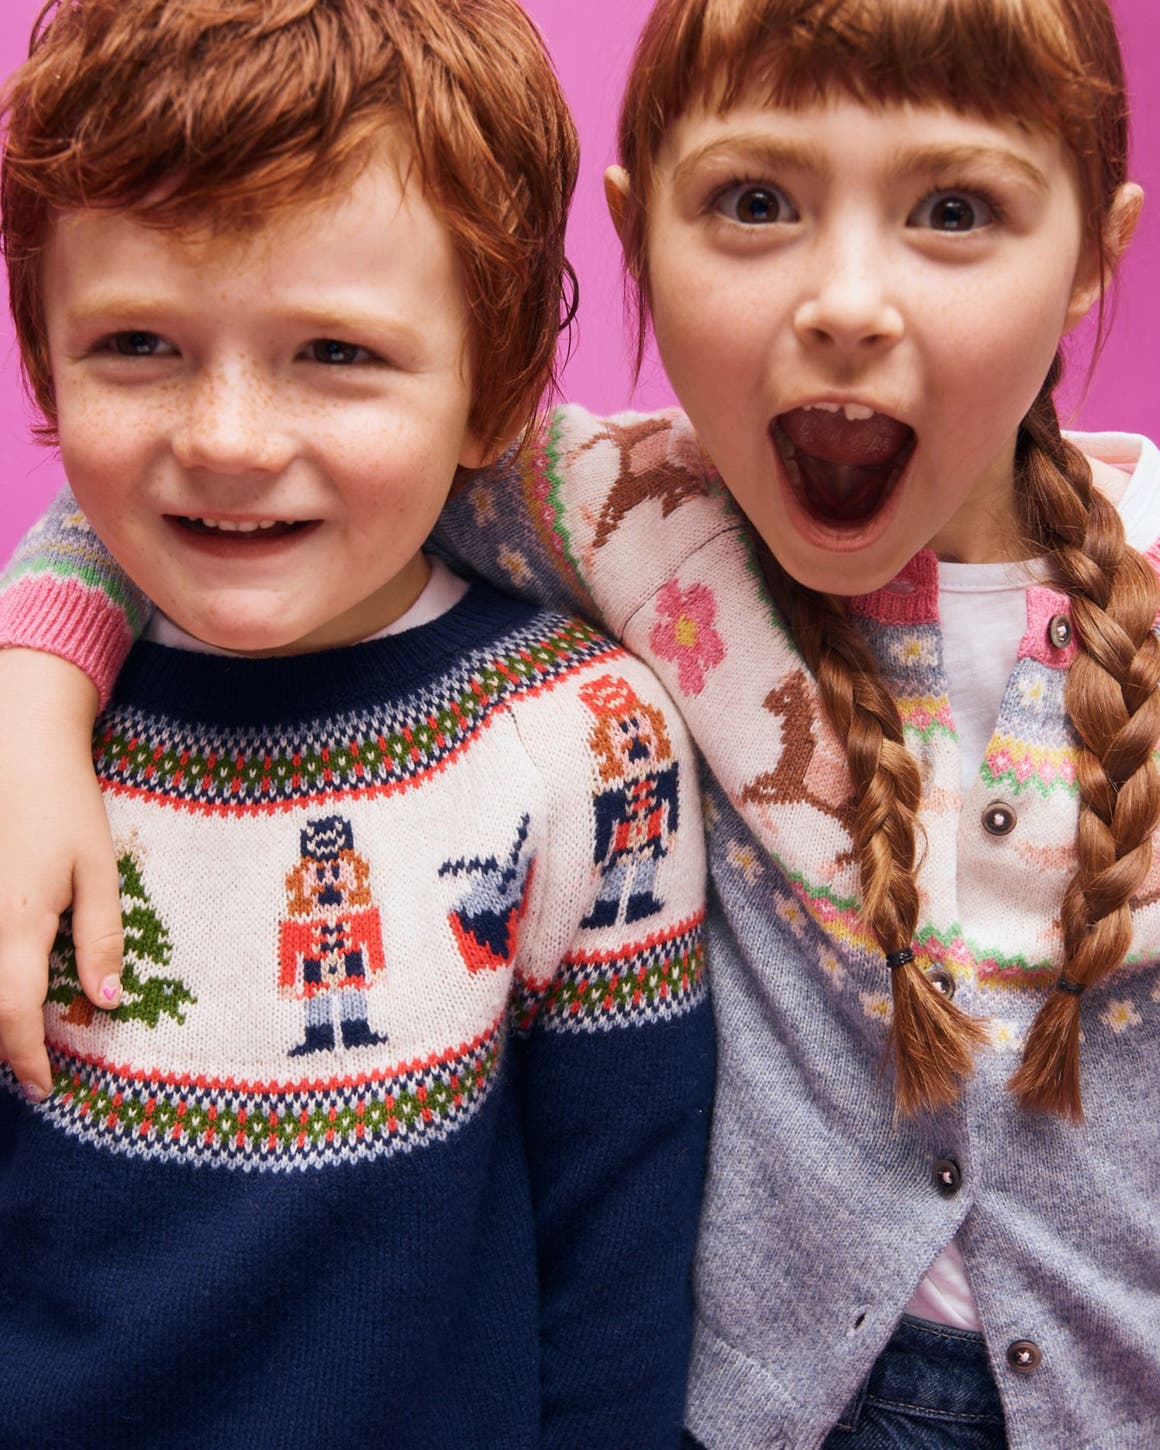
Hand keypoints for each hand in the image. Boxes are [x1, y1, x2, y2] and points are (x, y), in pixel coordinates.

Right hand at [0, 649, 121, 1100]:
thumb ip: (102, 940)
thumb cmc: (63, 806)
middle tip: (33, 1065)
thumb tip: (107, 1003)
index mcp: (16, 927)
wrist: (16, 748)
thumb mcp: (98, 872)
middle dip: (3, 1043)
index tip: (45, 1085)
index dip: (26, 1059)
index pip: (13, 1017)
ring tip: (19, 1032)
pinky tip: (11, 979)